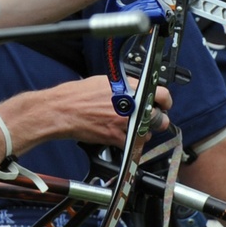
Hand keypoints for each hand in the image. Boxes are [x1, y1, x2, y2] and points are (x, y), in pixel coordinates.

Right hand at [7, 75, 171, 149]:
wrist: (60, 110)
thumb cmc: (75, 95)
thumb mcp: (103, 81)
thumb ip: (125, 87)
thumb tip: (136, 90)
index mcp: (129, 89)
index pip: (162, 95)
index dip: (165, 102)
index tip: (163, 105)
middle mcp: (131, 106)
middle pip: (159, 118)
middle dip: (155, 121)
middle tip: (147, 120)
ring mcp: (124, 123)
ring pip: (147, 134)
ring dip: (141, 133)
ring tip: (128, 129)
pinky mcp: (116, 137)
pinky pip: (133, 145)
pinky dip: (129, 144)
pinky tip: (119, 138)